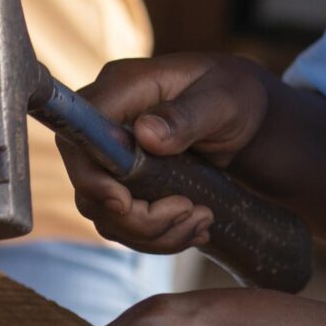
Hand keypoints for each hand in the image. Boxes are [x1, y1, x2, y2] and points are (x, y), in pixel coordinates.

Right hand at [61, 54, 273, 254]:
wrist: (246, 114)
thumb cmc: (235, 94)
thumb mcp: (222, 100)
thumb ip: (186, 116)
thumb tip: (145, 132)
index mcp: (122, 88)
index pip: (78, 137)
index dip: (91, 177)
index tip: (124, 203)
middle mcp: (108, 123)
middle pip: (89, 185)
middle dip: (135, 217)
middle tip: (189, 211)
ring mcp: (114, 156)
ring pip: (106, 214)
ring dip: (154, 233)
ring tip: (203, 219)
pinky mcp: (127, 183)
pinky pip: (126, 224)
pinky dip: (161, 236)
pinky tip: (197, 228)